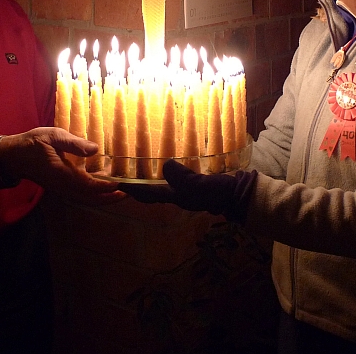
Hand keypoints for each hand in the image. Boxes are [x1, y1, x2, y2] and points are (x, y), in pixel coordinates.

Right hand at [0, 127, 124, 205]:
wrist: (13, 156)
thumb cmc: (33, 143)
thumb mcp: (53, 136)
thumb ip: (73, 143)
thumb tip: (95, 149)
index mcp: (61, 174)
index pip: (87, 185)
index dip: (105, 186)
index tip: (120, 184)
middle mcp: (62, 186)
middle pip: (90, 198)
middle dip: (109, 198)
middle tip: (128, 193)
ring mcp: (61, 189)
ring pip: (86, 199)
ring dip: (103, 197)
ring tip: (121, 192)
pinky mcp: (60, 187)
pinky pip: (80, 195)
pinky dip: (94, 193)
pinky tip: (103, 184)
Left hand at [119, 159, 256, 221]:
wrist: (241, 195)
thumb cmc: (219, 192)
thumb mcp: (199, 185)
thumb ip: (181, 177)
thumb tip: (165, 165)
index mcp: (176, 197)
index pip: (147, 194)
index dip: (131, 189)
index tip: (114, 181)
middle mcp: (179, 194)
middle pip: (153, 190)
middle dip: (138, 183)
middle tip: (124, 170)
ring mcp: (188, 188)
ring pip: (164, 182)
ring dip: (152, 175)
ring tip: (142, 162)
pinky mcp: (197, 181)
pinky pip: (178, 174)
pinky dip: (170, 169)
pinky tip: (171, 159)